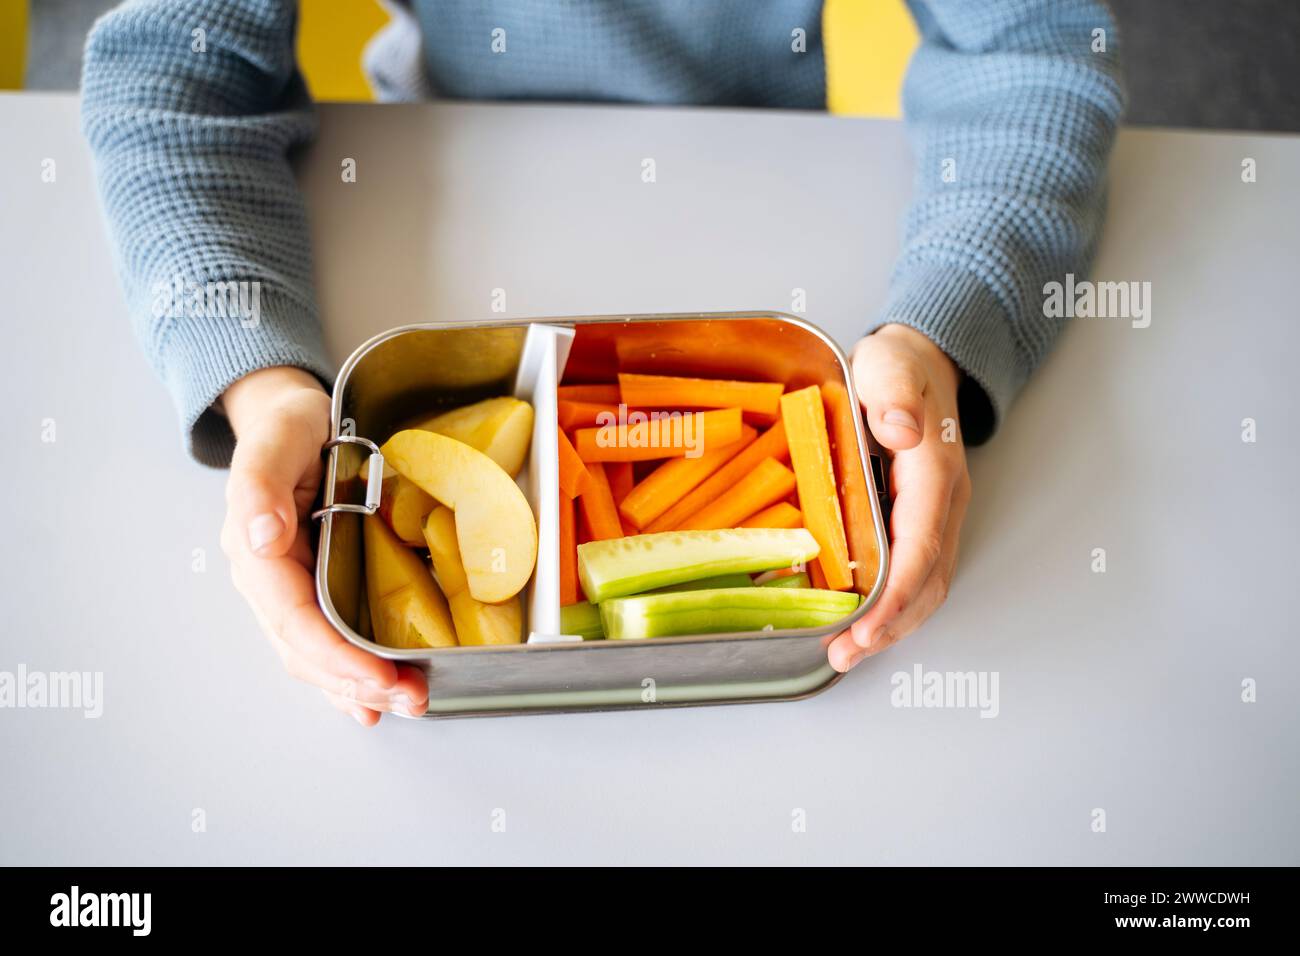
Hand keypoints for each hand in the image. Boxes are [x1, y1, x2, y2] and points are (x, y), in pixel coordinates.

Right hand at [219, 366, 428, 723]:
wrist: (290, 417)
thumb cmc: (286, 427)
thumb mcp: (276, 439)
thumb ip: (260, 483)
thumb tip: (261, 537)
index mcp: (254, 551)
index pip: (293, 620)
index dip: (335, 655)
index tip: (378, 675)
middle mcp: (268, 581)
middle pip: (307, 650)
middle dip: (356, 682)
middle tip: (410, 697)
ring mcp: (290, 589)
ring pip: (318, 656)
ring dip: (359, 686)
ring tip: (406, 701)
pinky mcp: (314, 589)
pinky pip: (328, 643)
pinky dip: (349, 676)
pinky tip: (372, 701)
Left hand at [826, 324, 970, 671]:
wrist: (923, 362)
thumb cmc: (900, 366)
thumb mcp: (890, 365)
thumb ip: (894, 394)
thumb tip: (902, 429)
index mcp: (933, 473)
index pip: (921, 548)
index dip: (896, 596)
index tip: (867, 629)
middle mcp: (944, 504)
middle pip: (927, 582)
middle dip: (890, 626)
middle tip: (845, 654)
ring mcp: (937, 516)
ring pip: (925, 585)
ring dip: (891, 625)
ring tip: (847, 652)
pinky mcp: (923, 521)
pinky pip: (914, 573)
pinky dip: (891, 605)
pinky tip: (860, 621)